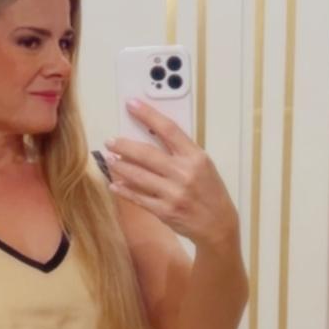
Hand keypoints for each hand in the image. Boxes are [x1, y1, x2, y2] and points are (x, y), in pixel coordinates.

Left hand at [103, 98, 238, 249]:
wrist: (218, 224)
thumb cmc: (209, 192)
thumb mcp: (203, 165)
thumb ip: (180, 152)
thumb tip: (150, 137)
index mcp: (195, 157)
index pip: (168, 129)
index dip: (148, 115)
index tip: (131, 104)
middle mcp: (184, 173)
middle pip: (147, 154)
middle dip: (124, 146)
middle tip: (111, 141)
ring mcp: (173, 193)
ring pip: (139, 176)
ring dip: (121, 167)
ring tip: (110, 159)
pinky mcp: (165, 211)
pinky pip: (139, 198)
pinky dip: (125, 190)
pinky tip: (115, 184)